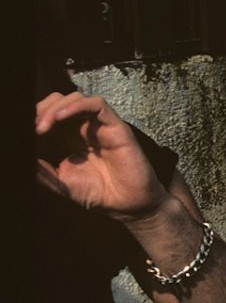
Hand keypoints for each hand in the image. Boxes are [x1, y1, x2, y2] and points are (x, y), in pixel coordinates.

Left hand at [35, 91, 167, 221]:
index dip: (34, 117)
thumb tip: (23, 157)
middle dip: (40, 110)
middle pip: (58, 101)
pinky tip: (61, 117)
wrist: (126, 205)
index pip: (48, 114)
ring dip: (54, 107)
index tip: (22, 131)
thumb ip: (40, 171)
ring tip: (42, 126)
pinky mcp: (115, 126)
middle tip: (32, 129)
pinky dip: (77, 105)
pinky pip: (97, 104)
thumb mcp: (59, 183)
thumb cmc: (96, 194)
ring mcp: (100, 125)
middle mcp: (83, 127)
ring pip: (75, 97)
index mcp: (68, 137)